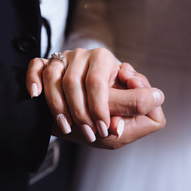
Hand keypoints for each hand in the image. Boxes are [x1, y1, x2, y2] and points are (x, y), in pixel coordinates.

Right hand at [26, 48, 164, 145]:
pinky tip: (35, 95)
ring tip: (70, 129)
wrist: (64, 115)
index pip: (111, 80)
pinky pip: (36, 67)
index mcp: (108, 60)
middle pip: (82, 82)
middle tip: (93, 134)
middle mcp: (84, 55)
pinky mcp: (44, 65)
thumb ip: (136, 108)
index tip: (112, 126)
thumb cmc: (95, 117)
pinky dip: (34, 81)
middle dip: (87, 113)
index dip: (112, 105)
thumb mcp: (119, 116)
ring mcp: (62, 59)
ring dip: (60, 108)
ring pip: (57, 78)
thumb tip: (157, 97)